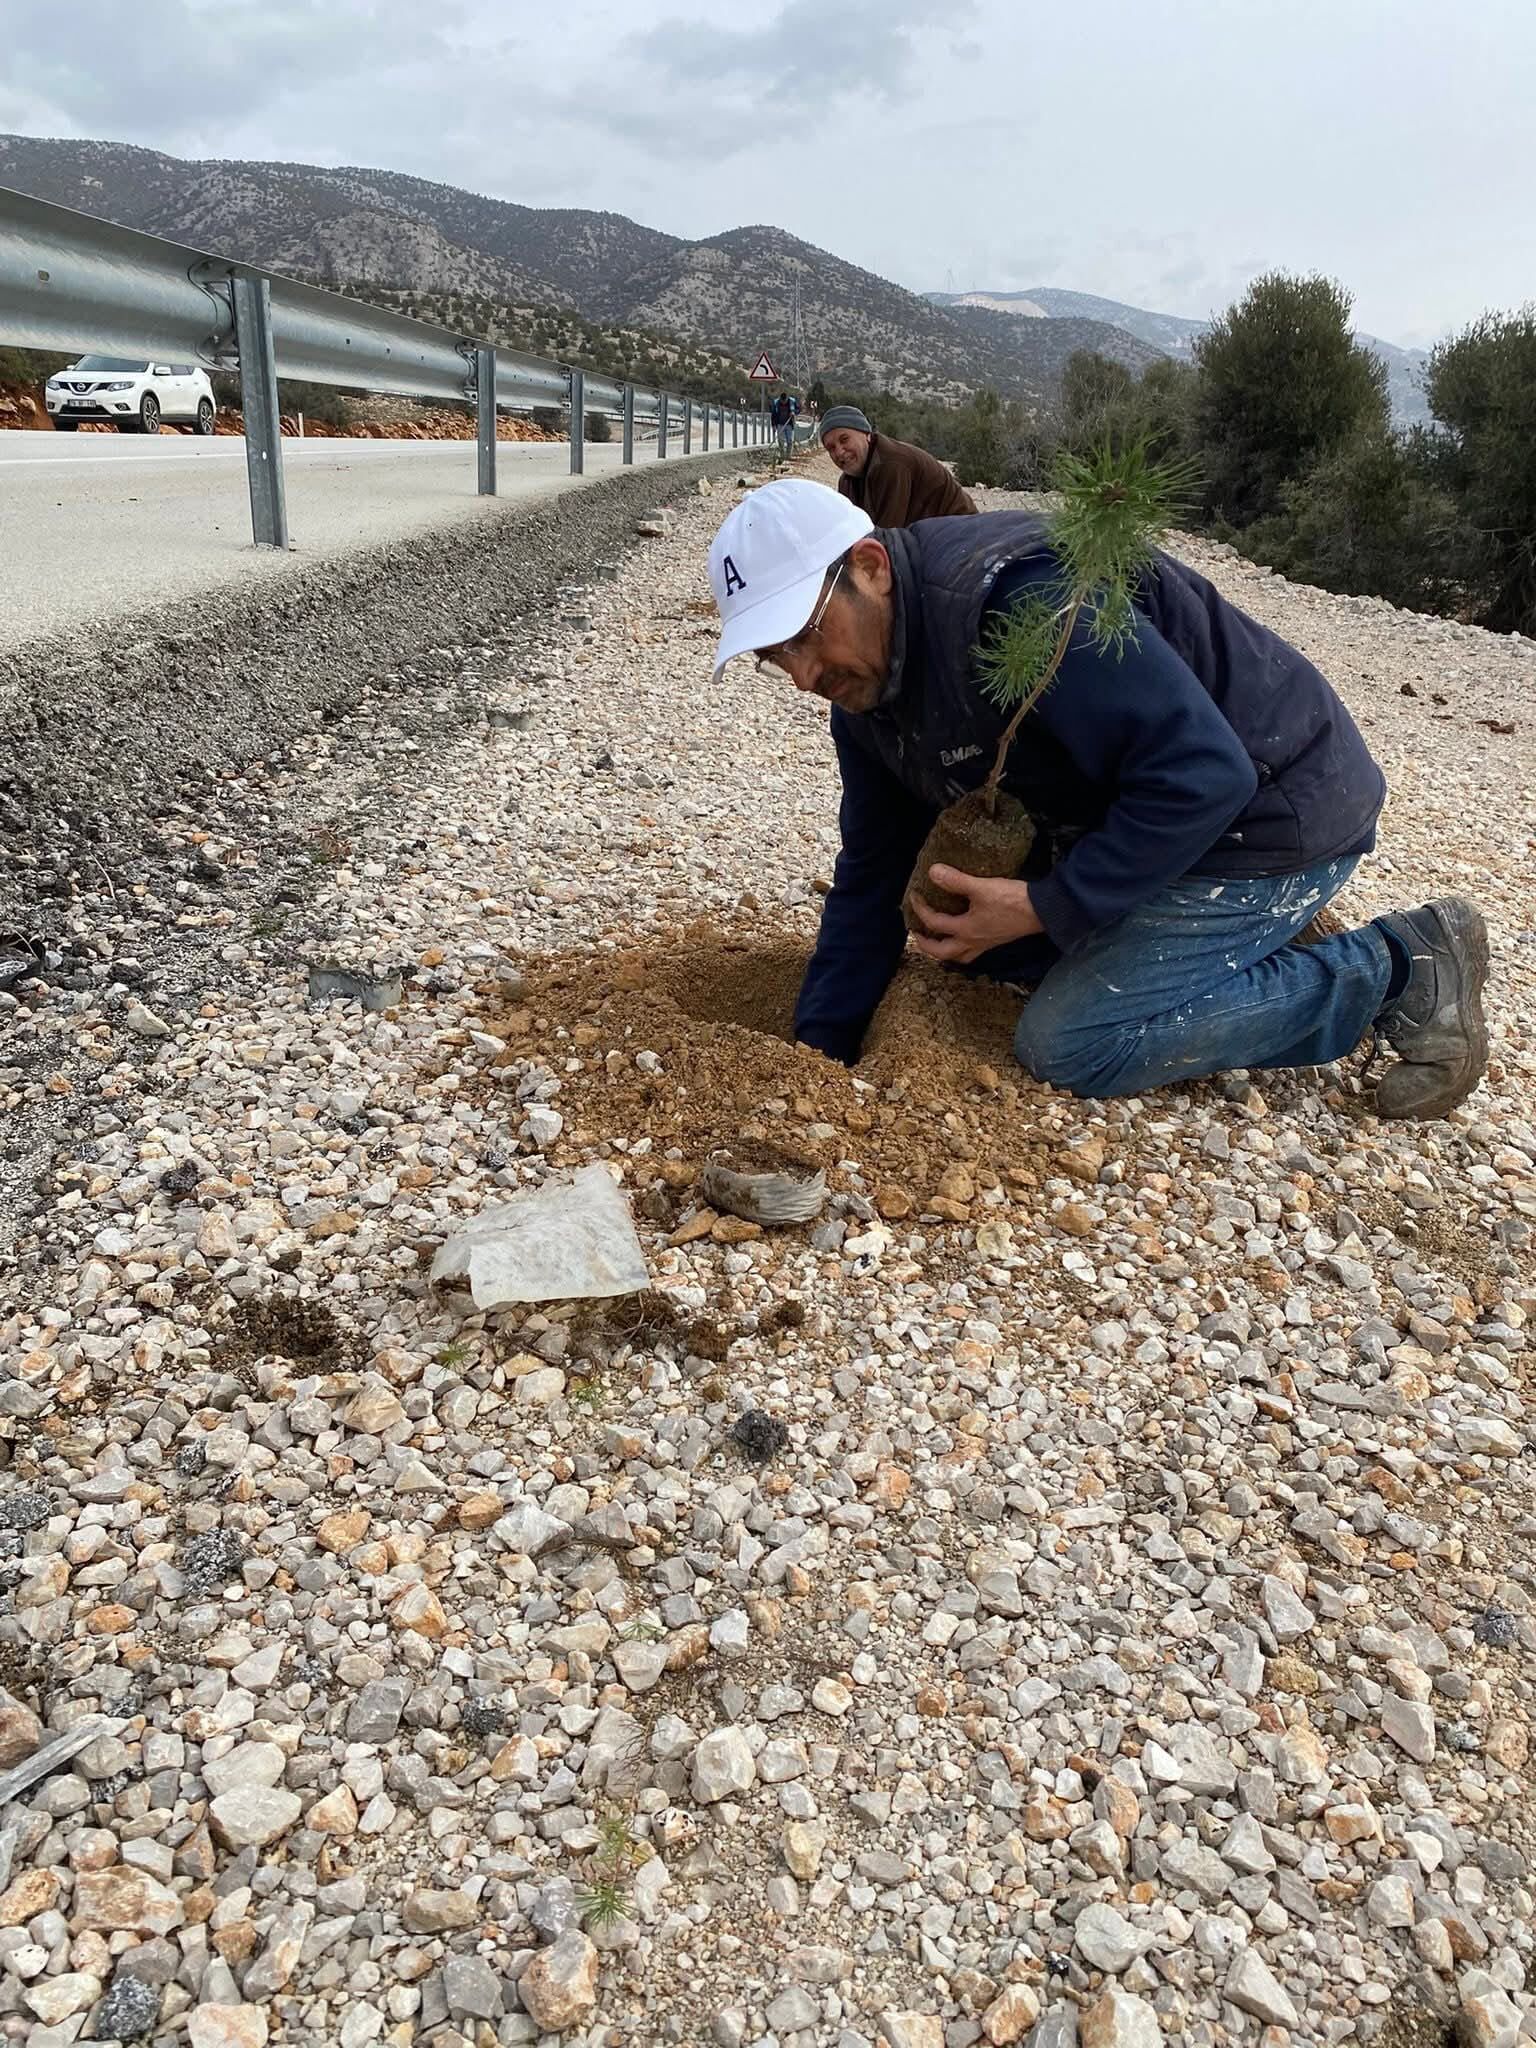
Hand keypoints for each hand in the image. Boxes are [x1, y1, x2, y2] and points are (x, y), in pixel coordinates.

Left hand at [908, 866, 1043, 963]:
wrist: (1042, 911)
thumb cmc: (1012, 900)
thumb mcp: (981, 887)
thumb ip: (956, 880)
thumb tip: (933, 872)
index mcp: (966, 930)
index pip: (934, 923)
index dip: (920, 909)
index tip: (914, 896)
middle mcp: (973, 942)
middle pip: (943, 953)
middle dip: (927, 945)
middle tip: (918, 933)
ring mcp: (986, 944)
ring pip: (959, 957)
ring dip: (945, 952)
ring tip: (938, 941)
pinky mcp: (996, 940)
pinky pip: (974, 952)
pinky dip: (963, 949)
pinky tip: (964, 937)